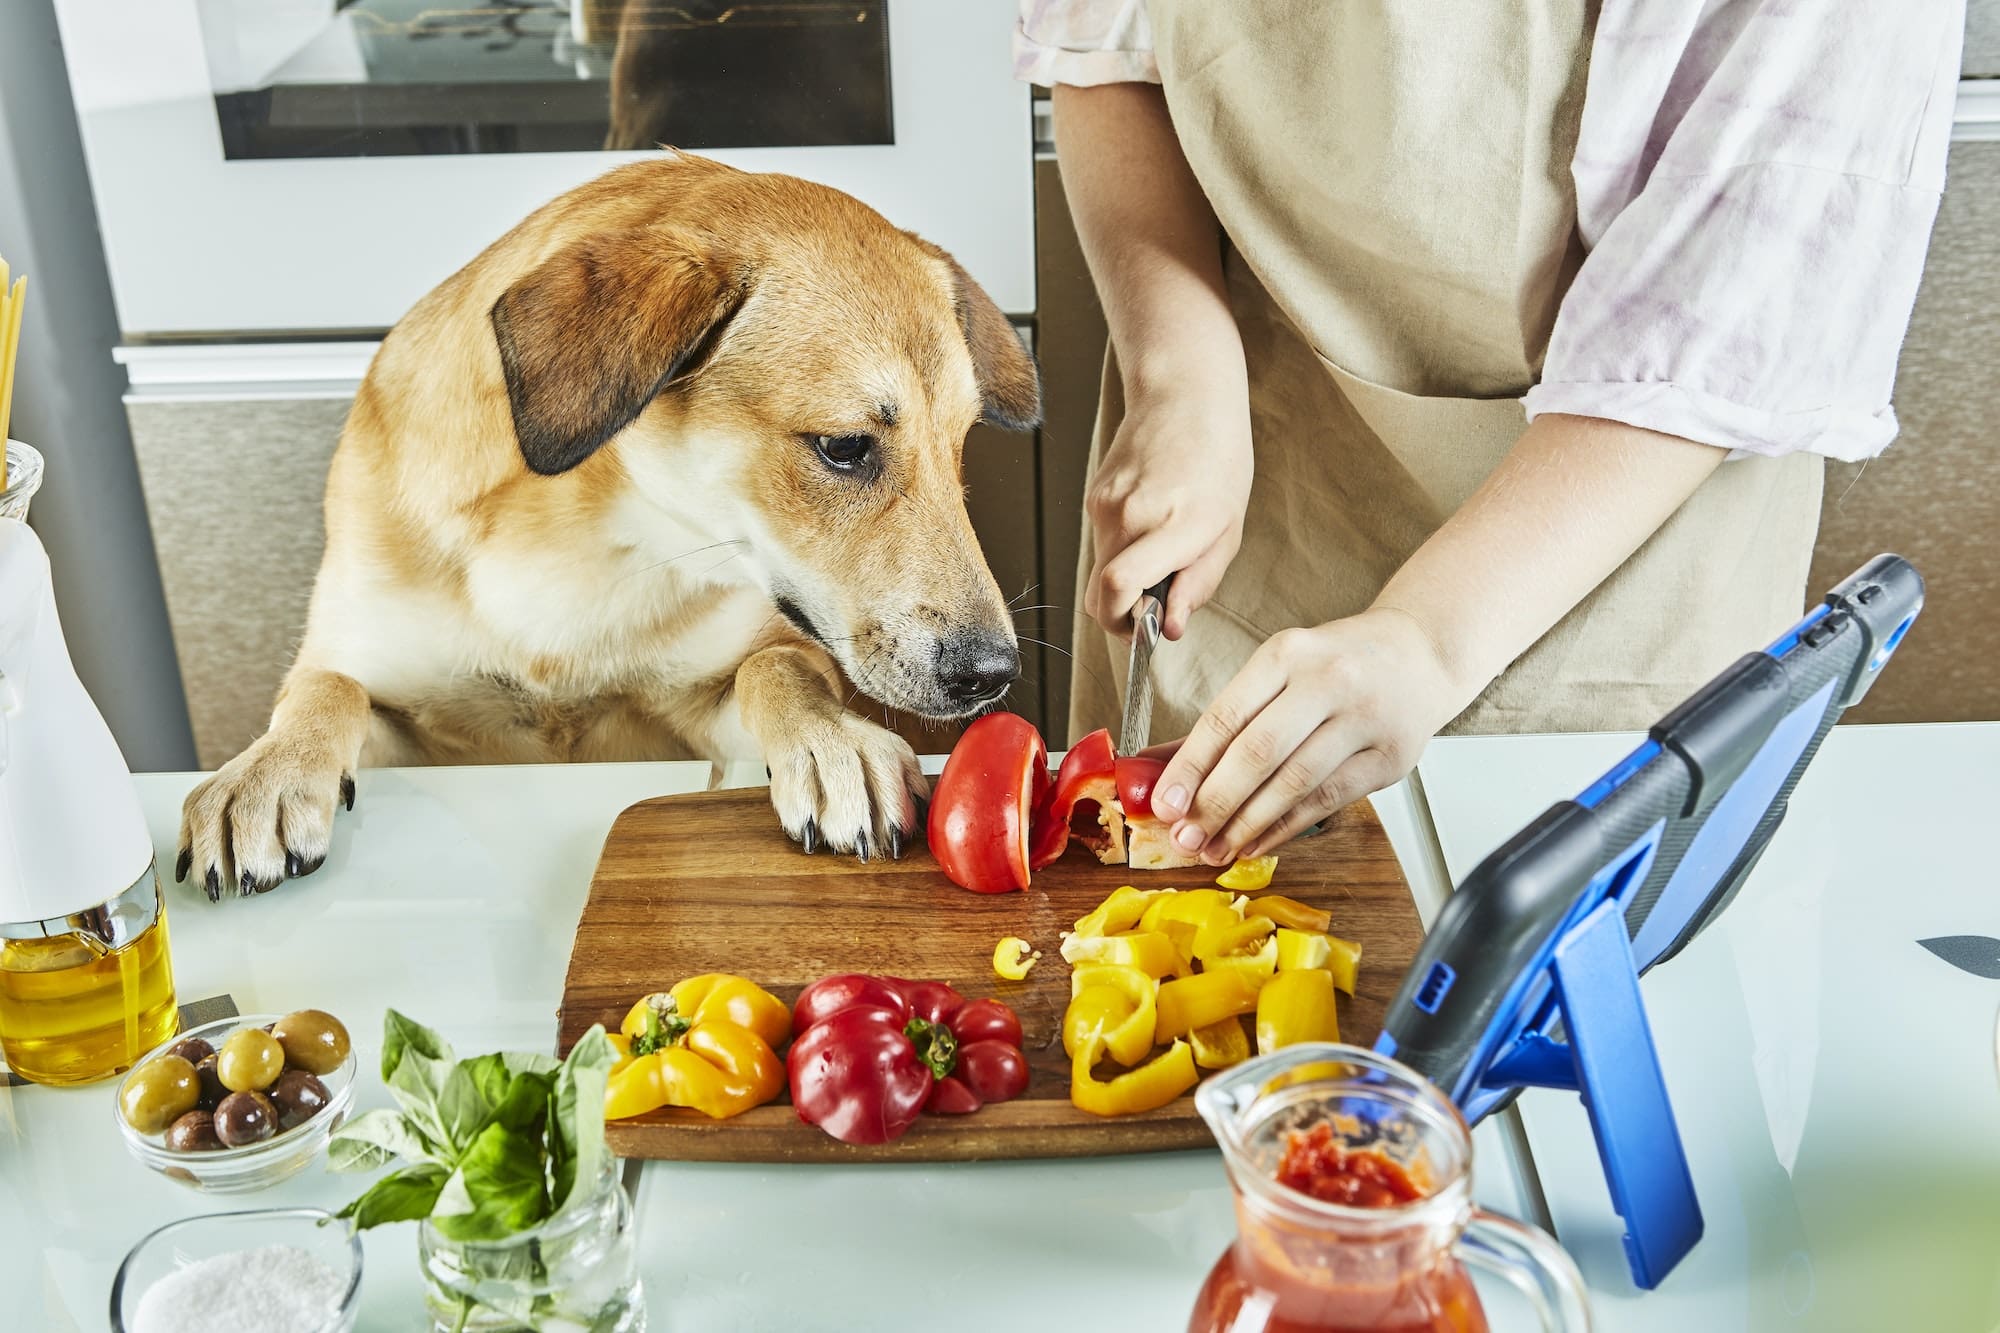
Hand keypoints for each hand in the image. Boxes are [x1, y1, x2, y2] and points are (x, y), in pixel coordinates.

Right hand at [1083, 375, 1251, 638]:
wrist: (1184, 395)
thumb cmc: (1218, 458)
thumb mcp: (1228, 530)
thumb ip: (1199, 584)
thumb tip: (1170, 628)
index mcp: (1173, 525)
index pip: (1118, 588)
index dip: (1124, 625)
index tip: (1145, 632)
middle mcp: (1129, 516)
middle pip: (1100, 595)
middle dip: (1122, 614)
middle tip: (1155, 605)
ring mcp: (1105, 506)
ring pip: (1098, 572)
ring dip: (1125, 580)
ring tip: (1162, 551)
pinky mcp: (1094, 498)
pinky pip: (1101, 546)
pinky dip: (1121, 552)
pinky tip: (1150, 524)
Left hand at [1149, 608, 1466, 863]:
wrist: (1420, 654)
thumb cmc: (1338, 663)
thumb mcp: (1278, 670)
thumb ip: (1224, 719)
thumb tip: (1158, 766)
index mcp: (1287, 654)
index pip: (1227, 715)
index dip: (1191, 766)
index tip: (1165, 803)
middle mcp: (1328, 681)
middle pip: (1259, 752)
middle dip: (1215, 803)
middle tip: (1186, 836)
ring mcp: (1364, 719)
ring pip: (1294, 783)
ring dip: (1247, 824)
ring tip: (1215, 848)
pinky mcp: (1389, 757)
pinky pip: (1327, 801)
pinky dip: (1285, 827)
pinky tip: (1256, 842)